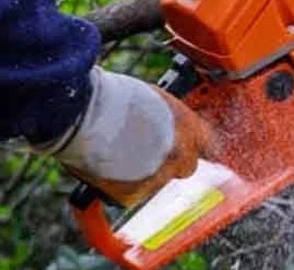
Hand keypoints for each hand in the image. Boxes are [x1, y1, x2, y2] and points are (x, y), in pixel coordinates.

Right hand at [42, 68, 213, 207]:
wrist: (85, 115)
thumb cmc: (113, 97)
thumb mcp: (154, 98)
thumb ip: (168, 117)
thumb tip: (167, 124)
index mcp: (189, 126)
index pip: (208, 143)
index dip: (195, 144)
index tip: (185, 145)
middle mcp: (180, 155)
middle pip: (187, 167)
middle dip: (171, 161)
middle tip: (147, 150)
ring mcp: (158, 177)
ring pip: (157, 181)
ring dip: (144, 173)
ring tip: (117, 153)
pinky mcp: (133, 195)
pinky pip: (131, 195)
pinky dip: (121, 186)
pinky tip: (106, 167)